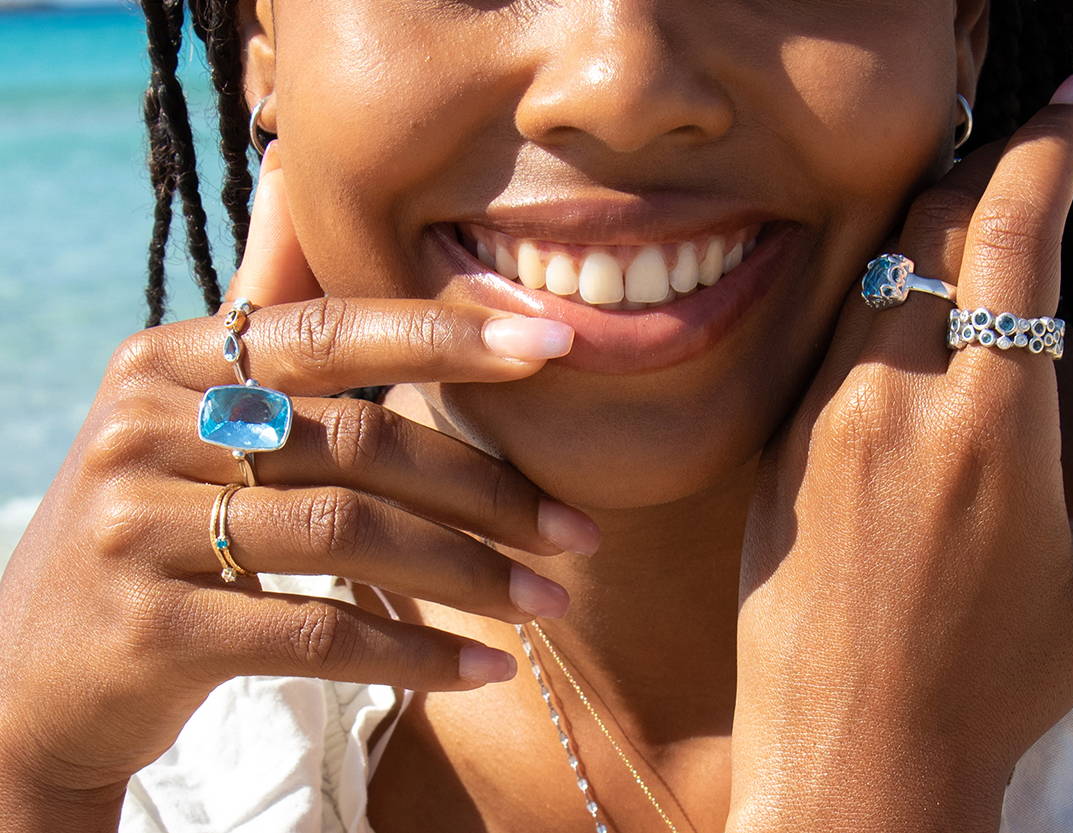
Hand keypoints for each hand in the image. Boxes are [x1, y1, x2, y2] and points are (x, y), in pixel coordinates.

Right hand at [0, 143, 599, 815]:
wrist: (33, 675)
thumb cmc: (156, 538)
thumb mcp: (196, 441)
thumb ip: (288, 385)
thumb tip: (444, 328)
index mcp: (171, 362)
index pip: (330, 331)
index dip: (448, 335)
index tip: (556, 345)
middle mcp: (148, 428)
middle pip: (358, 440)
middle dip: (487, 488)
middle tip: (577, 531)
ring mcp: (139, 526)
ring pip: (351, 534)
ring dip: (471, 574)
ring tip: (550, 603)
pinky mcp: (154, 624)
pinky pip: (317, 631)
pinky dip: (411, 652)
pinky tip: (482, 667)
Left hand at [727, 69, 1072, 830]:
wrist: (855, 752)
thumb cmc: (1004, 674)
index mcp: (991, 423)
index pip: (1010, 229)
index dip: (1047, 145)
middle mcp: (889, 400)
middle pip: (929, 228)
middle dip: (986, 164)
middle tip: (1031, 146)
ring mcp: (816, 421)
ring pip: (873, 273)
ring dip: (929, 225)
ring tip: (980, 213)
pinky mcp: (774, 449)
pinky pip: (833, 337)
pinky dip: (883, 296)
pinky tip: (916, 306)